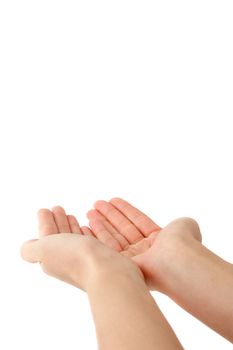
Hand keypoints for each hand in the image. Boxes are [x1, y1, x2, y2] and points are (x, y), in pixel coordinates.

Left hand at [20, 206, 143, 290]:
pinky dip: (86, 233)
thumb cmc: (74, 258)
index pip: (46, 237)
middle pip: (60, 237)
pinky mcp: (101, 258)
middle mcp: (67, 261)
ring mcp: (85, 260)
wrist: (106, 272)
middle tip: (57, 208)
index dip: (45, 223)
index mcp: (51, 258)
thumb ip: (30, 249)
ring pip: (74, 239)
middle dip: (58, 222)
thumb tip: (27, 247)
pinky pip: (90, 242)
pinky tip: (86, 228)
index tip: (45, 210)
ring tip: (71, 215)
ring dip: (70, 226)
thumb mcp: (43, 250)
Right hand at [87, 198, 201, 289]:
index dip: (125, 210)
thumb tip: (182, 225)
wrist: (176, 260)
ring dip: (102, 223)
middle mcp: (145, 250)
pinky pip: (108, 246)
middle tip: (96, 204)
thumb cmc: (182, 242)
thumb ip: (180, 223)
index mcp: (159, 240)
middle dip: (110, 216)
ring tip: (90, 211)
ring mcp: (133, 258)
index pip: (138, 221)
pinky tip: (90, 224)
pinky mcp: (122, 264)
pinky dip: (98, 235)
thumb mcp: (184, 226)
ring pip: (114, 237)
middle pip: (123, 228)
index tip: (112, 200)